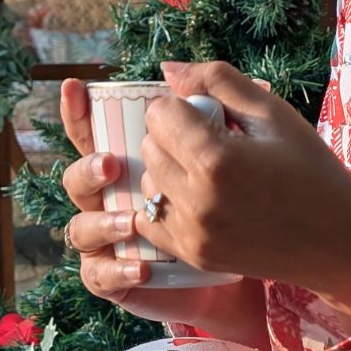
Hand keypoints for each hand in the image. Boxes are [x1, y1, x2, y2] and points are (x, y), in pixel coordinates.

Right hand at [59, 78, 267, 341]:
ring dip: (101, 222)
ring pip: (81, 228)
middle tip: (113, 164)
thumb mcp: (248, 133)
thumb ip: (215, 95)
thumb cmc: (259, 188)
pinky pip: (101, 276)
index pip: (96, 133)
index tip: (76, 88)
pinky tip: (142, 267)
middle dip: (89, 170)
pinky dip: (114, 271)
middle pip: (79, 179)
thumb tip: (169, 70)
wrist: (273, 257)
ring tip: (129, 221)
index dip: (79, 112)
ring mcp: (117, 240)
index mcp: (138, 158)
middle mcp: (119, 197)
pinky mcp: (125, 280)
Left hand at [138, 61, 350, 327]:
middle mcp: (196, 201)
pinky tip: (200, 201)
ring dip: (170, 171)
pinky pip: (151, 220)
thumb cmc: (312, 169)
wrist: (338, 240)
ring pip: (149, 184)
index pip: (158, 114)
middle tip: (217, 144)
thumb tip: (169, 70)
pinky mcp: (193, 256)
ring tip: (211, 175)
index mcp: (216, 160)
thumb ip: (218, 82)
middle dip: (175, 137)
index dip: (184, 107)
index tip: (214, 117)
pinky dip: (167, 205)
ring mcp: (192, 234)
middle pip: (150, 147)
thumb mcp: (273, 114)